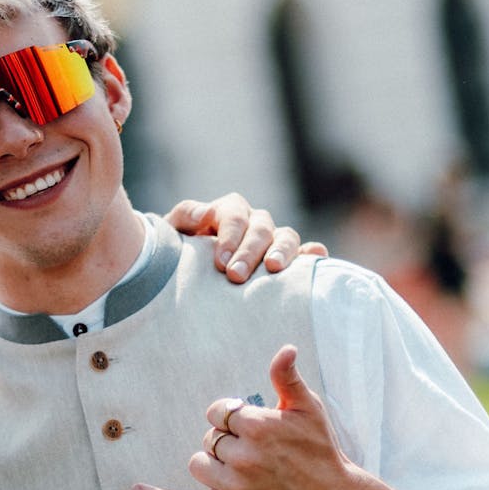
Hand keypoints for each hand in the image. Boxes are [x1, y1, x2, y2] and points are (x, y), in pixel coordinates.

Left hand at [133, 345, 369, 489]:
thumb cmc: (322, 450)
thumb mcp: (308, 409)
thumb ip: (287, 378)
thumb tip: (285, 349)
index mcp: (258, 427)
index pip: (218, 412)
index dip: (234, 417)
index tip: (255, 427)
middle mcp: (243, 456)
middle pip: (210, 438)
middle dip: (230, 441)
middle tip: (263, 454)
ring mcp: (234, 486)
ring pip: (199, 462)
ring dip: (214, 463)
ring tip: (246, 470)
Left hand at [164, 194, 326, 282]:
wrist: (183, 278)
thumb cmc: (177, 254)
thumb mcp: (172, 233)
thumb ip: (185, 217)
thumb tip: (206, 213)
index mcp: (228, 211)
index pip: (235, 215)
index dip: (230, 236)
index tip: (220, 264)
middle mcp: (254, 222)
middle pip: (261, 228)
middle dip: (250, 251)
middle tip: (236, 276)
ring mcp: (273, 240)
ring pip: (287, 236)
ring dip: (282, 251)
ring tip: (273, 269)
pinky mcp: (287, 260)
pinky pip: (305, 253)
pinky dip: (312, 254)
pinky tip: (316, 256)